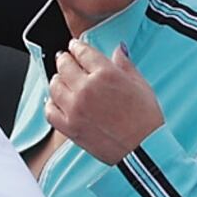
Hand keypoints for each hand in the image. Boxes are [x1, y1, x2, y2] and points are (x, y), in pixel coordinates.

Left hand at [43, 40, 165, 163]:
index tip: (74, 46)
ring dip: (57, 79)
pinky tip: (56, 101)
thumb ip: (125, 64)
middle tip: (66, 59)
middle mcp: (87, 89)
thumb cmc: (146, 119)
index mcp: (106, 74)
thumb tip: (118, 50)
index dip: (76, 46)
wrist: (144, 150)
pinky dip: (51, 104)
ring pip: (54, 85)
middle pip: (64, 65)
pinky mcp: (69, 127)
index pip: (82, 52)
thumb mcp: (140, 84)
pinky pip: (50, 111)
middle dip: (65, 59)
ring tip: (61, 79)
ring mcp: (75, 109)